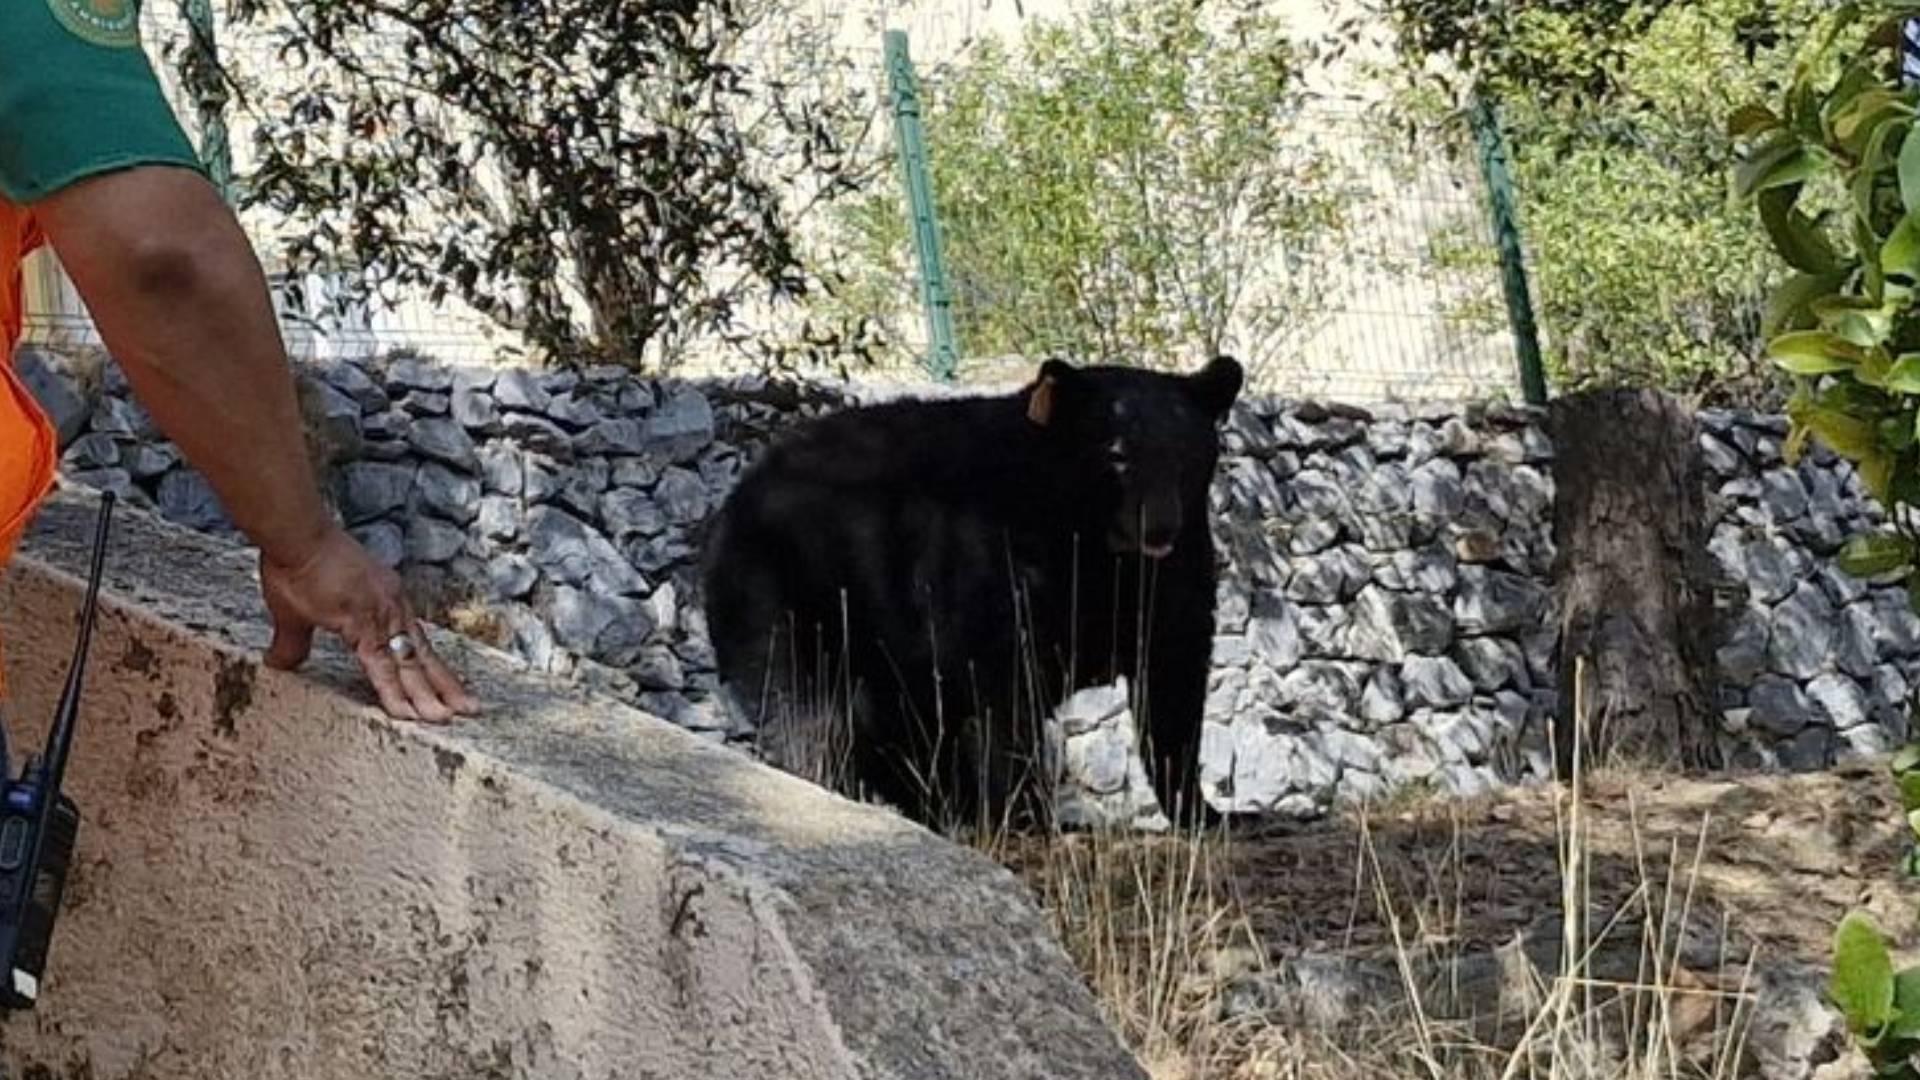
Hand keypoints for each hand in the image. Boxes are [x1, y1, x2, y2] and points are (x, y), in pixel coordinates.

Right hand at [256, 526, 480, 722]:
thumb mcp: (296, 612)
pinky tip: (406, 713)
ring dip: (427, 695)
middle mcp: (391, 608)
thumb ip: (294, 643)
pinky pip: (382, 666)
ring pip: (409, 664)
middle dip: (445, 685)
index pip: (413, 642)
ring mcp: (380, 615)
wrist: (294, 536)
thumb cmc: (296, 563)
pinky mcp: (361, 623)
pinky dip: (394, 692)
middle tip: (470, 710)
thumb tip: (278, 663)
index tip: (449, 687)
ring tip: (445, 720)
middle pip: (422, 655)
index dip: (431, 667)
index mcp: (384, 603)